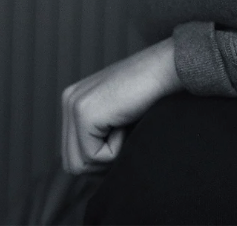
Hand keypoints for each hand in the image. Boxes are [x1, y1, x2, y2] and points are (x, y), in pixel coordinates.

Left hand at [61, 36, 182, 173]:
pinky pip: (94, 155)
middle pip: (73, 162)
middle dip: (102, 162)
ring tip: (126, 126)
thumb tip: (95, 170)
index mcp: (75, 100)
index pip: (74, 153)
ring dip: (109, 156)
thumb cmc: (153, 91)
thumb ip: (101, 131)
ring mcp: (74, 105)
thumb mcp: (119, 112)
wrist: (168, 67)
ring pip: (80, 163)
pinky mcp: (84, 113)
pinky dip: (117, 147)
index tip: (123, 137)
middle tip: (126, 137)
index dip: (101, 158)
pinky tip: (127, 121)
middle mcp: (69, 100)